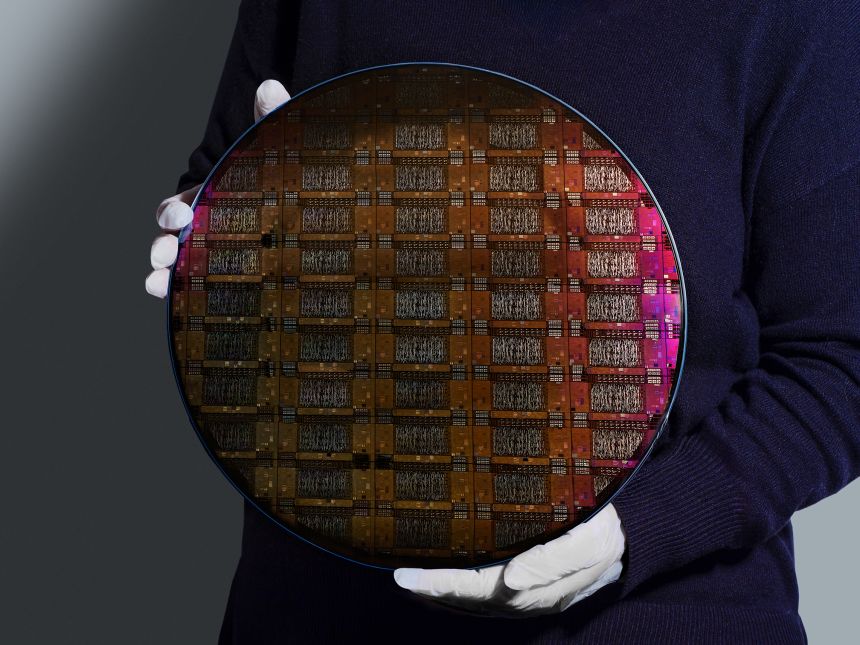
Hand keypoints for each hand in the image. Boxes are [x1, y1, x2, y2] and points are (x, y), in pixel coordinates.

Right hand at [144, 79, 290, 297]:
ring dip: (163, 274)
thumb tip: (270, 88)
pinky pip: (197, 291)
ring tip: (159, 284)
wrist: (317, 217)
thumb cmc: (288, 181)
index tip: (182, 215)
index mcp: (208, 200)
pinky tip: (175, 302)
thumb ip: (273, 121)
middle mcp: (203, 230)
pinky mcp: (228, 282)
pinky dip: (181, 297)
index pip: (178, 206)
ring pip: (177, 268)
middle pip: (169, 240)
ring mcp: (214, 257)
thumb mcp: (281, 151)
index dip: (174, 211)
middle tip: (167, 253)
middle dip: (162, 245)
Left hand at [393, 502, 625, 617]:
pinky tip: (442, 585)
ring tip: (410, 583)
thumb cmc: (607, 531)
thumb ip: (552, 560)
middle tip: (397, 577)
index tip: (408, 577)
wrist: (630, 537)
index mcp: (538, 587)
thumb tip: (511, 579)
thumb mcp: (591, 541)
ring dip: (441, 594)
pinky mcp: (527, 583)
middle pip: (470, 598)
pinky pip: (486, 593)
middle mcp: (526, 596)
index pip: (478, 588)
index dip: (440, 584)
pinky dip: (459, 591)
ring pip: (475, 600)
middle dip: (432, 590)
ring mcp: (526, 593)